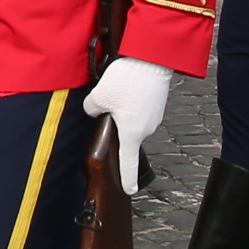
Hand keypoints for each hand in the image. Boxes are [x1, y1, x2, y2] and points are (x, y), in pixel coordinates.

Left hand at [83, 57, 172, 191]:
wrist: (152, 58)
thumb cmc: (128, 80)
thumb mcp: (99, 97)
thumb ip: (92, 110)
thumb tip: (95, 111)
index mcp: (132, 133)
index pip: (128, 163)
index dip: (128, 178)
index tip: (129, 190)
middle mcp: (146, 129)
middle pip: (125, 134)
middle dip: (115, 124)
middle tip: (107, 104)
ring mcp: (154, 116)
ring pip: (132, 119)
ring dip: (123, 110)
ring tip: (118, 90)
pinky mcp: (156, 103)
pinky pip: (139, 108)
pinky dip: (131, 101)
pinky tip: (127, 87)